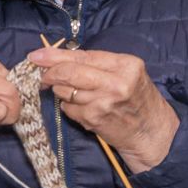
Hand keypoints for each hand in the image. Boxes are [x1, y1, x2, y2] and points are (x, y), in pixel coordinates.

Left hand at [30, 47, 177, 172]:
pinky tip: (82, 107)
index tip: (36, 56)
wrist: (151, 131)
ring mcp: (103, 102)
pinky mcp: (94, 119)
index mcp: (125, 65)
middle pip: (69, 72)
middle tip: (42, 75)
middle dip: (50, 72)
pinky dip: (68, 107)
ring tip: (73, 92)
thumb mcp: (127, 73)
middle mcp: (115, 83)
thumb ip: (98, 63)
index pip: (82, 56)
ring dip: (60, 91)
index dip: (55, 55)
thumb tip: (59, 58)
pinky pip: (68, 108)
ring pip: (65, 90)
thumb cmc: (137, 98)